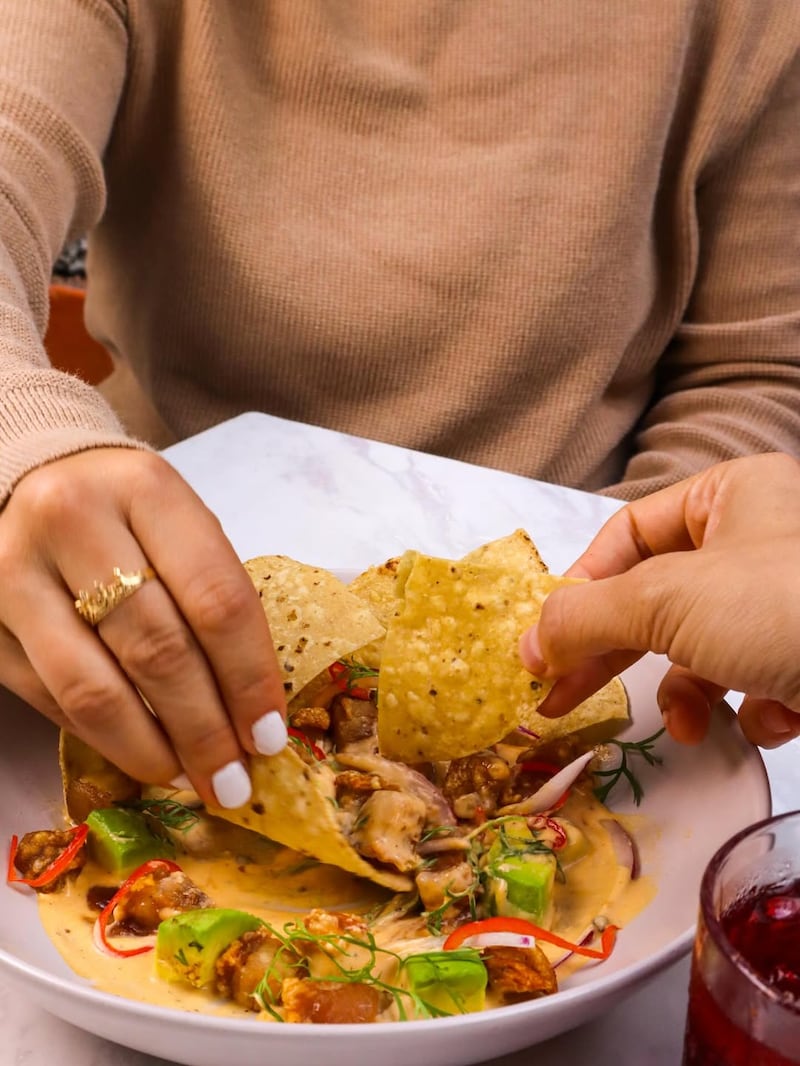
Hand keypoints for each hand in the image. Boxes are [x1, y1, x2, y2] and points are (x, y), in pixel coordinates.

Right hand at [0, 448, 286, 805]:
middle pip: (157, 650)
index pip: (216, 600)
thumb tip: (251, 710)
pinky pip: (48, 696)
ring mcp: (14, 570)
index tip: (269, 736)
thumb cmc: (124, 507)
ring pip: (92, 689)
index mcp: (146, 490)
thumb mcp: (178, 523)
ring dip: (150, 749)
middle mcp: (73, 521)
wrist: (29, 472)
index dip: (249, 679)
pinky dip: (101, 735)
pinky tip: (137, 751)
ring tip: (189, 778)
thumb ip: (212, 598)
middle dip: (204, 730)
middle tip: (234, 780)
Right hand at [519, 453, 799, 747]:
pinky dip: (756, 706)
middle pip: (658, 596)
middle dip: (618, 653)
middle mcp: (762, 540)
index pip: (627, 533)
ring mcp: (792, 601)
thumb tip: (527, 643)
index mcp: (731, 494)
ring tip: (692, 724)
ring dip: (692, 691)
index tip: (543, 644)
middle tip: (563, 700)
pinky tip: (776, 715)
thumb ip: (587, 615)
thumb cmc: (787, 607)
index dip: (580, 587)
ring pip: (706, 645)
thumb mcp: (669, 599)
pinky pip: (759, 677)